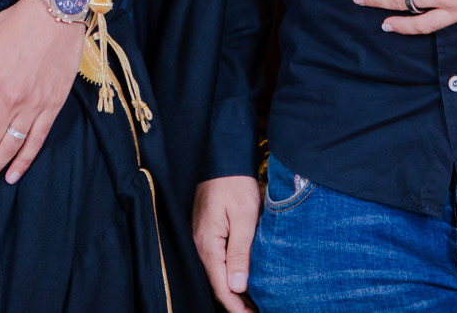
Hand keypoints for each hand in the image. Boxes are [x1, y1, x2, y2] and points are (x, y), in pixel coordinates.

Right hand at [193, 175, 260, 311]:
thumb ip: (240, 253)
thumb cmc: (235, 185)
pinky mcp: (207, 233)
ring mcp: (201, 238)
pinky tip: (242, 278)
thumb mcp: (244, 218)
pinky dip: (228, 274)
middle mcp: (200, 245)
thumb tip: (237, 287)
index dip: (236, 307)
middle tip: (256, 312)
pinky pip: (216, 261)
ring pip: (216, 273)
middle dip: (235, 303)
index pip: (220, 286)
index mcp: (207, 244)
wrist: (224, 159)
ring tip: (252, 302)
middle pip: (216, 283)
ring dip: (232, 290)